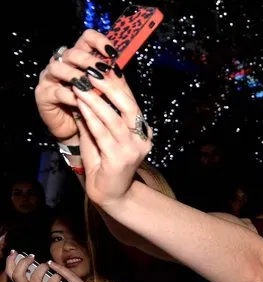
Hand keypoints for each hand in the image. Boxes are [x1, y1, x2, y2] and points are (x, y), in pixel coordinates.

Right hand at [6, 252, 63, 281]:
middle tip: (32, 257)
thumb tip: (31, 259)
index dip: (10, 262)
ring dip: (41, 268)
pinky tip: (59, 276)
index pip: (11, 274)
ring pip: (35, 279)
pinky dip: (56, 277)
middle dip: (24, 263)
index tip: (14, 252)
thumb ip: (34, 276)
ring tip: (47, 266)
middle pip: (18, 276)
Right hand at [35, 30, 115, 142]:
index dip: (99, 42)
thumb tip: (119, 71)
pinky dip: (70, 96)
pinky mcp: (43, 95)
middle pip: (72, 53)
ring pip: (58, 68)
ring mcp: (50, 78)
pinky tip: (82, 102)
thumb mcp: (103, 92)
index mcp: (79, 59)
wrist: (76, 130)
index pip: (86, 39)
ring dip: (76, 76)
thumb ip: (110, 80)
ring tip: (90, 85)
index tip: (112, 53)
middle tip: (102, 71)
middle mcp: (62, 63)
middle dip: (88, 60)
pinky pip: (56, 91)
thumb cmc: (91, 108)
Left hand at [71, 64, 151, 207]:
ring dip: (95, 99)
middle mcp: (142, 139)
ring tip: (79, 85)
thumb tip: (85, 88)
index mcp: (143, 131)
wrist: (111, 195)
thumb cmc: (105, 164)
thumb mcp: (102, 135)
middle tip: (91, 71)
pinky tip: (80, 105)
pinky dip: (90, 117)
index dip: (118, 83)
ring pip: (114, 118)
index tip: (103, 65)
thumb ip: (97, 115)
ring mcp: (133, 150)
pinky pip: (102, 133)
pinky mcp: (120, 159)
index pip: (131, 101)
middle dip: (109, 87)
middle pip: (128, 106)